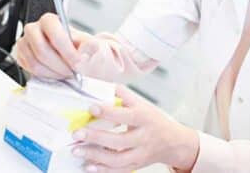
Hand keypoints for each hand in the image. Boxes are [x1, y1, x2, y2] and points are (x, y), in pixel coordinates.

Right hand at [13, 13, 89, 78]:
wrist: (74, 58)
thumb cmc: (79, 49)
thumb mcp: (90, 45)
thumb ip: (91, 45)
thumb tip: (88, 47)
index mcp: (49, 21)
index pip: (53, 32)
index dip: (66, 50)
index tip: (77, 62)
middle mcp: (34, 29)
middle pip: (41, 50)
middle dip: (60, 64)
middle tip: (72, 71)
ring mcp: (25, 43)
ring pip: (35, 63)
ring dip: (54, 72)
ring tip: (66, 72)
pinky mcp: (21, 57)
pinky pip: (30, 70)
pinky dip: (46, 76)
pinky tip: (57, 73)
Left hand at [71, 86, 198, 172]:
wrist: (172, 142)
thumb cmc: (152, 120)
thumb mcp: (141, 103)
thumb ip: (121, 94)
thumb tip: (99, 85)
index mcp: (145, 118)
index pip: (126, 115)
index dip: (108, 112)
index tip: (91, 108)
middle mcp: (144, 137)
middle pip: (119, 140)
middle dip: (96, 137)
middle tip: (77, 133)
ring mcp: (140, 154)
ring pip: (118, 159)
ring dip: (95, 156)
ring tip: (76, 150)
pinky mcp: (136, 166)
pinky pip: (119, 171)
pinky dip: (103, 170)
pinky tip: (88, 166)